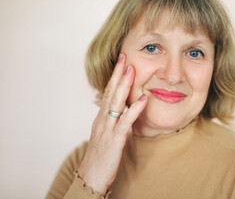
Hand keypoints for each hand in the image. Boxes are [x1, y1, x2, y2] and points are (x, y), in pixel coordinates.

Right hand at [77, 53, 146, 194]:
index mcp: (101, 118)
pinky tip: (144, 99)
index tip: (121, 61)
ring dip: (124, 85)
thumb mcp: (103, 135)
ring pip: (116, 103)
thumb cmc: (99, 157)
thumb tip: (120, 110)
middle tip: (125, 56)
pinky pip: (126, 122)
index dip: (114, 76)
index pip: (108, 92)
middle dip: (118, 74)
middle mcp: (102, 120)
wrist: (90, 177)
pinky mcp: (115, 140)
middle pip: (111, 93)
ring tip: (132, 70)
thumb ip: (111, 121)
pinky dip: (135, 109)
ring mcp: (108, 129)